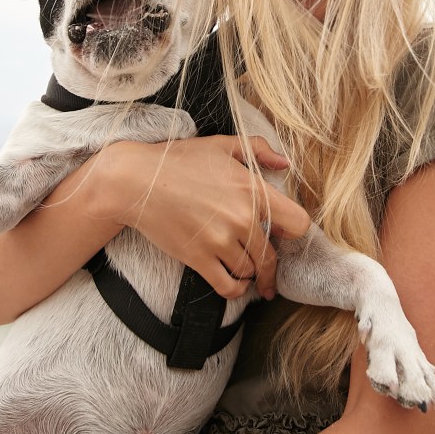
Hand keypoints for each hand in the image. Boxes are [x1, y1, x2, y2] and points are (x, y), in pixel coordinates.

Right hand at [98, 136, 309, 298]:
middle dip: (271, 265)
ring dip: (251, 275)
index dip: (295, 233)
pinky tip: (237, 284)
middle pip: (272, 257)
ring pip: (251, 271)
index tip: (284, 236)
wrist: (136, 181)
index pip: (298, 223)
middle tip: (268, 271)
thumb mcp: (222, 144)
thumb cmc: (178, 160)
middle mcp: (242, 218)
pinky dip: (237, 289)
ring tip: (249, 274)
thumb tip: (285, 163)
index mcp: (253, 190)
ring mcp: (220, 241)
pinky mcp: (199, 258)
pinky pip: (229, 286)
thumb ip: (258, 149)